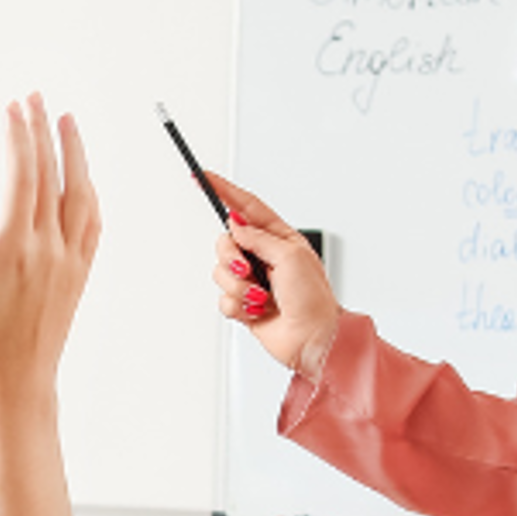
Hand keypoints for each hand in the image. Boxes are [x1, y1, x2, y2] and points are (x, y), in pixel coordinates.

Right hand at [0, 93, 103, 403]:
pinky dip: (89, 190)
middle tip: (35, 98)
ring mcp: (70, 259)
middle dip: (43, 131)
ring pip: (80, 193)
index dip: (19, 138)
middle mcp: (50, 249)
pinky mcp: (80, 272)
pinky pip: (93, 222)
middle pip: (51, 175)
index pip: (22, 178)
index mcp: (17, 249)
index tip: (13, 108)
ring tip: (66, 122)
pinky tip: (84, 177)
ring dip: (75, 153)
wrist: (20, 382)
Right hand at [203, 170, 341, 380]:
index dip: (223, 190)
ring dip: (239, 288)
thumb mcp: (290, 257)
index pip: (246, 207)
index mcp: (279, 239)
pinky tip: (257, 311)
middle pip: (225, 242)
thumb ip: (258, 237)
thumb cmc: (313, 299)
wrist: (314, 339)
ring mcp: (252, 281)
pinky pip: (223, 299)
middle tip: (246, 269)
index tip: (202, 175)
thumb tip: (235, 227)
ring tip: (261, 298)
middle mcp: (263, 257)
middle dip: (231, 258)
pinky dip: (238, 306)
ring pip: (221, 273)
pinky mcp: (244, 304)